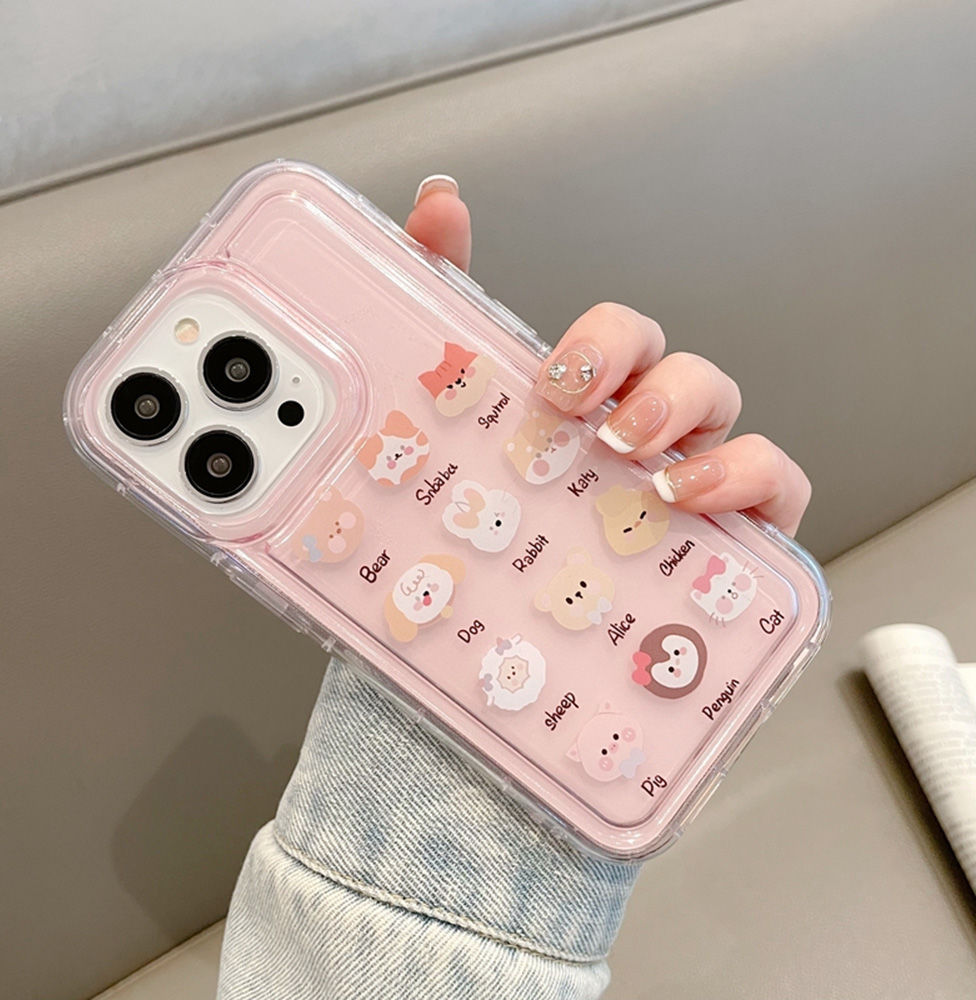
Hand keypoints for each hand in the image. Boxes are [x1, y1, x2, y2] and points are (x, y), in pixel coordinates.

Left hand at [406, 174, 811, 536]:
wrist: (510, 665)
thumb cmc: (496, 550)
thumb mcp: (452, 438)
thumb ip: (442, 319)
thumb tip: (440, 198)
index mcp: (585, 415)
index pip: (613, 342)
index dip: (601, 338)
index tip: (555, 380)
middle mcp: (644, 437)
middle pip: (674, 365)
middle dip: (642, 373)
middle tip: (588, 416)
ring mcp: (694, 480)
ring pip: (725, 408)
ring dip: (686, 416)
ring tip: (636, 459)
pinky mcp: (738, 532)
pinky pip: (778, 484)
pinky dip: (747, 479)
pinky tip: (688, 503)